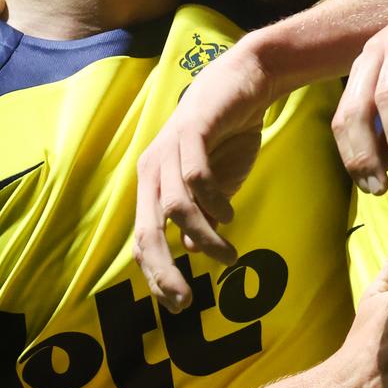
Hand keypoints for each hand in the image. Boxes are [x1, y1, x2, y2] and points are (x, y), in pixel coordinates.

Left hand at [134, 45, 276, 310]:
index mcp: (152, 186)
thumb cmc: (227, 136)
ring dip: (204, 238)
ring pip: (176, 207)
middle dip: (162, 270)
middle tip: (184, 300)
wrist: (245, 83)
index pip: (143, 239)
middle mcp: (152, 170)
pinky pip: (196, 176)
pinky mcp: (192, 131)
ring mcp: (169, 150)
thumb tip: (189, 250)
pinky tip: (230, 213)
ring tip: (229, 256)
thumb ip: (201, 217)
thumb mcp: (215, 187)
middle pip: (146, 230)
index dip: (155, 274)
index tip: (177, 304)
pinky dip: (214, 202)